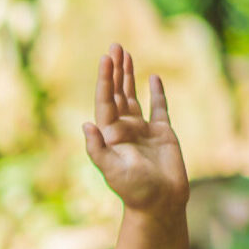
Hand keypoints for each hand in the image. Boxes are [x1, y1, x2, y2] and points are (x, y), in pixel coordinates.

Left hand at [82, 45, 186, 215]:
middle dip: (115, 70)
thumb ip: (98, 149)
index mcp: (110, 135)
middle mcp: (124, 129)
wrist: (160, 203)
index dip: (104, 80)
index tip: (105, 58)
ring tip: (126, 54)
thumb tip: (86, 125)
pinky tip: (154, 77)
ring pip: (134, 96)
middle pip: (117, 93)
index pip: (105, 101)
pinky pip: (159, 108)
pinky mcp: (162, 133)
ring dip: (130, 76)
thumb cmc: (134, 190)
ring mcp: (143, 130)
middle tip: (114, 46)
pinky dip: (157, 93)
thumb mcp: (112, 170)